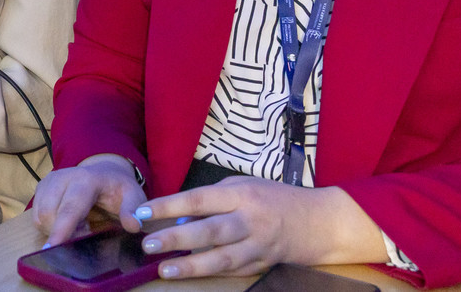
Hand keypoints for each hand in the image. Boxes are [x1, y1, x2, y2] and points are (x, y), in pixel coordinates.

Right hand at [33, 155, 146, 246]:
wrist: (104, 172)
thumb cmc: (118, 187)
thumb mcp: (133, 195)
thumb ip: (133, 209)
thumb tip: (132, 225)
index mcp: (85, 179)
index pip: (70, 208)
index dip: (61, 230)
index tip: (52, 248)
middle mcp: (62, 177)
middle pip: (49, 214)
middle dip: (63, 233)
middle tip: (86, 231)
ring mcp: (48, 181)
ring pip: (40, 217)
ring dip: (57, 230)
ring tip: (80, 224)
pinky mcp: (41, 188)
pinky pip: (37, 216)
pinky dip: (51, 226)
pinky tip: (69, 220)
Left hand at [134, 178, 385, 277]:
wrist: (318, 222)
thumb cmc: (272, 198)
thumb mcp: (242, 186)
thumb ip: (211, 201)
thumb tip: (179, 220)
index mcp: (241, 194)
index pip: (198, 200)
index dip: (168, 207)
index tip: (142, 213)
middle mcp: (250, 220)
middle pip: (209, 231)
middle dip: (175, 239)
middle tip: (148, 245)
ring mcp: (258, 246)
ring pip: (221, 259)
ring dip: (191, 266)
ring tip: (164, 269)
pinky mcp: (262, 265)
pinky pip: (233, 271)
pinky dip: (210, 273)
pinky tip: (190, 275)